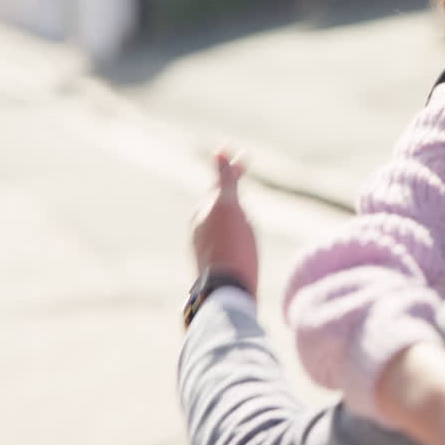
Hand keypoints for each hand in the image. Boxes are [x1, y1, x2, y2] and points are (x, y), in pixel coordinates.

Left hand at [191, 151, 258, 297]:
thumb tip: (219, 152)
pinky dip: (233, 226)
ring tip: (240, 203)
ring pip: (219, 220)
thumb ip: (224, 181)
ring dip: (230, 207)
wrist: (228, 291)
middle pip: (217, 200)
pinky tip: (239, 237)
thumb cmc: (231, 247)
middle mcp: (201, 229)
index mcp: (203, 213)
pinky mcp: (217, 264)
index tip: (243, 155)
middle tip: (239, 170)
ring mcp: (208, 247)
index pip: (219, 183)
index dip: (231, 169)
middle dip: (227, 185)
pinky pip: (224, 236)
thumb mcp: (228, 207)